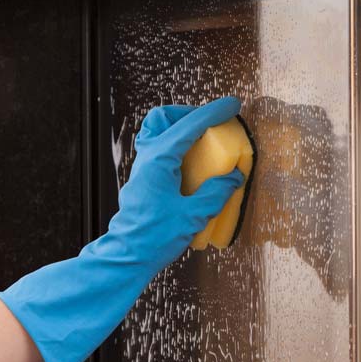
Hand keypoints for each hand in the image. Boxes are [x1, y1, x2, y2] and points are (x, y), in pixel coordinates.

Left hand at [0, 97, 246, 361]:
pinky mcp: (142, 179)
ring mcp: (141, 167)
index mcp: (160, 159)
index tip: (233, 104)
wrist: (126, 256)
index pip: (190, 125)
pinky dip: (174, 146)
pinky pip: (157, 149)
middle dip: (188, 113)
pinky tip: (190, 164)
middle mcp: (147, 157)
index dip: (214, 112)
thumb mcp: (193, 215)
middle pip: (162, 117)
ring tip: (202, 141)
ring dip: (178, 128)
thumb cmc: (155, 237)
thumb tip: (233, 176)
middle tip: (211, 124)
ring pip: (155, 131)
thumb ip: (216, 192)